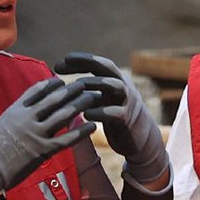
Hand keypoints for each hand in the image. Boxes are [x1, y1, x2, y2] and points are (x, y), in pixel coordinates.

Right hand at [0, 77, 96, 199]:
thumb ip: (12, 122)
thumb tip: (18, 120)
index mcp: (14, 111)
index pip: (35, 92)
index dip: (51, 85)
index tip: (61, 81)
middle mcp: (26, 119)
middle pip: (53, 100)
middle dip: (70, 90)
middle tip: (85, 84)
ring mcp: (35, 134)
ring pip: (63, 115)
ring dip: (80, 105)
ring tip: (93, 98)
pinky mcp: (42, 151)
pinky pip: (66, 139)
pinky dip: (81, 131)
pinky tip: (93, 126)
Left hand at [55, 52, 167, 184]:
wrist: (140, 138)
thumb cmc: (115, 116)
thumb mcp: (104, 98)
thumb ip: (89, 90)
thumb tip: (60, 84)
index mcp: (116, 80)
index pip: (98, 63)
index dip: (79, 60)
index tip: (58, 64)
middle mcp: (123, 87)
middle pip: (107, 67)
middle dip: (85, 62)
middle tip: (61, 68)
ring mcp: (127, 102)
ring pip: (114, 85)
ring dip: (94, 83)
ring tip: (76, 87)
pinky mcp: (127, 120)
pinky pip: (114, 112)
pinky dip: (99, 112)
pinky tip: (86, 114)